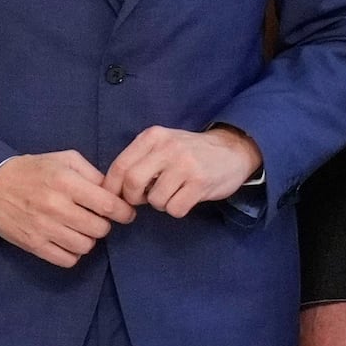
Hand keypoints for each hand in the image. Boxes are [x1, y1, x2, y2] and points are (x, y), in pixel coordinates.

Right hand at [0, 150, 130, 266]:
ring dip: (88, 239)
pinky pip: (67, 260)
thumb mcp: (63, 160)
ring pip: (85, 246)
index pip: (107, 205)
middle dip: (103, 224)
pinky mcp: (33, 245)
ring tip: (79, 229)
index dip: (123, 212)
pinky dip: (72, 253)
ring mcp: (44, 228)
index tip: (125, 214)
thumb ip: (91, 173)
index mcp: (66, 182)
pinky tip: (67, 241)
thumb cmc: (32, 170)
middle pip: (100, 228)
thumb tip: (114, 192)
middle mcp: (56, 206)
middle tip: (95, 218)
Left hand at [108, 123, 260, 217]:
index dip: (112, 187)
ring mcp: (185, 165)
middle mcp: (168, 147)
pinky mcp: (200, 183)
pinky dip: (176, 209)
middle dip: (132, 198)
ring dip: (159, 204)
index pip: (120, 165)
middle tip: (142, 200)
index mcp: (153, 136)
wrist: (232, 150)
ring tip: (172, 193)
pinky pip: (174, 208)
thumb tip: (115, 188)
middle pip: (132, 182)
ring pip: (155, 199)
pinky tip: (185, 198)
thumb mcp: (163, 144)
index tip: (115, 198)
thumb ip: (140, 160)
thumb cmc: (190, 152)